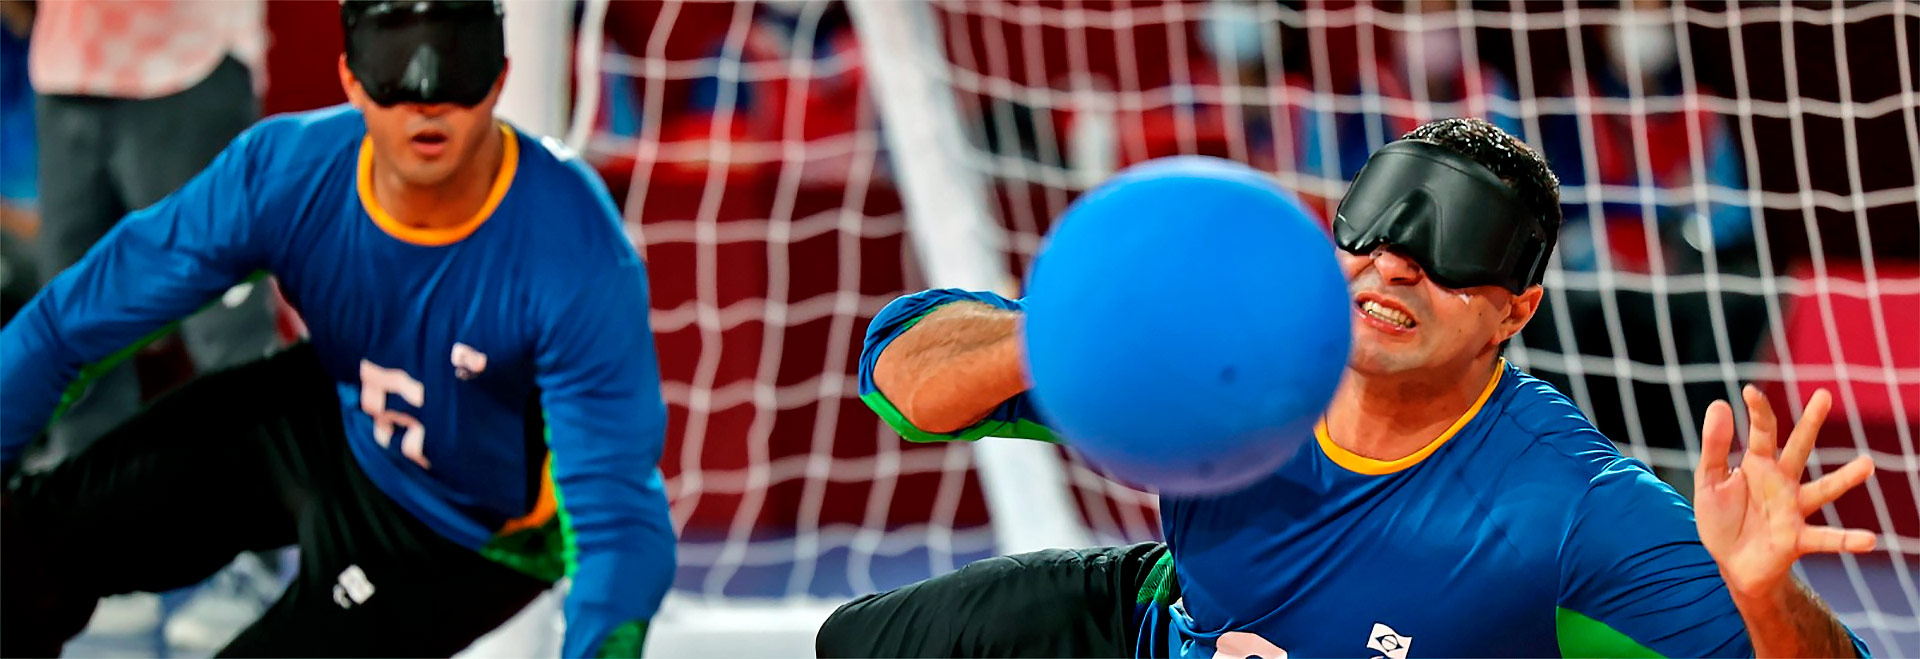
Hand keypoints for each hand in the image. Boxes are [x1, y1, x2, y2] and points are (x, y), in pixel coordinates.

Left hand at [1695, 386, 1876, 598]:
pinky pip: (1826, 539)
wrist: (1731, 564)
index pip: (1762, 432)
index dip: (1757, 412)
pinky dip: (1847, 540)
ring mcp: (1793, 509)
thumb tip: (1719, 403)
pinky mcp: (1797, 538)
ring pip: (1823, 489)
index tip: (1750, 391)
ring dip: (1845, 478)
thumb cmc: (1722, 519)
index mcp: (1758, 465)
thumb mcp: (1709, 481)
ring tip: (1867, 464)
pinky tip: (1868, 540)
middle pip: (1798, 448)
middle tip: (1824, 396)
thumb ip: (1715, 446)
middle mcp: (1781, 482)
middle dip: (1810, 423)